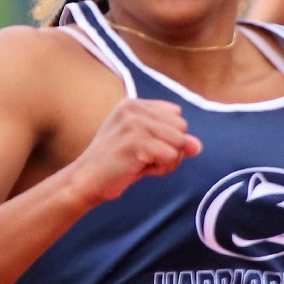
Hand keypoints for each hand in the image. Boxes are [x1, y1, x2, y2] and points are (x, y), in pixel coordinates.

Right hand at [68, 97, 202, 204]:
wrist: (85, 180)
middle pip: (182, 127)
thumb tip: (198, 146)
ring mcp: (135, 123)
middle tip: (144, 160)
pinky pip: (171, 156)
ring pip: (180, 142)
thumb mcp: (145, 146)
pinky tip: (139, 170)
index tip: (144, 149)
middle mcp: (135, 108)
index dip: (168, 137)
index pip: (176, 115)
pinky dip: (161, 169)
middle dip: (171, 149)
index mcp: (134, 103)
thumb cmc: (115, 164)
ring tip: (142, 164)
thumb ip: (172, 141)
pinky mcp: (137, 142)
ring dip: (167, 161)